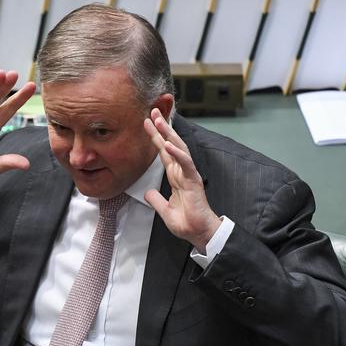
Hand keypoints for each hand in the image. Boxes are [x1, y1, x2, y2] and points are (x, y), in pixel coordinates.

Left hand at [143, 109, 221, 252]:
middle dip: (161, 128)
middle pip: (170, 145)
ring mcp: (188, 174)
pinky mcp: (194, 180)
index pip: (163, 153)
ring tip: (159, 120)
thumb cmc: (187, 223)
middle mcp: (182, 172)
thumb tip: (147, 193)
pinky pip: (185, 163)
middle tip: (153, 112)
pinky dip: (177, 153)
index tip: (147, 124)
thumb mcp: (165, 211)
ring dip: (168, 133)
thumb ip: (156, 200)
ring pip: (178, 148)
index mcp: (175, 177)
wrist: (199, 233)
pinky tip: (169, 143)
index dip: (155, 138)